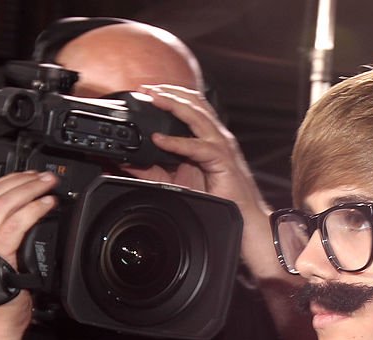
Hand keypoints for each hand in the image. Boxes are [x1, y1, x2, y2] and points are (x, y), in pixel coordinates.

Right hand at [0, 170, 57, 334]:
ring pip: (5, 203)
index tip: (26, 176)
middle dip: (22, 180)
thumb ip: (0, 241)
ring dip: (30, 190)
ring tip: (48, 185)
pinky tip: (47, 204)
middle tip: (43, 176)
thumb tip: (19, 224)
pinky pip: (17, 222)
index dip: (7, 181)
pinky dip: (34, 209)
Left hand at [126, 85, 267, 221]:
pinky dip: (177, 142)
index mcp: (209, 137)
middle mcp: (216, 136)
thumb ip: (155, 171)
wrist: (242, 218)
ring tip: (153, 99)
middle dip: (169, 91)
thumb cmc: (219, 199)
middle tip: (146, 88)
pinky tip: (160, 140)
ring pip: (197, 115)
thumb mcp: (178, 182)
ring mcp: (221, 146)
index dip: (171, 94)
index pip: (191, 106)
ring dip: (174, 104)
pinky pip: (197, 147)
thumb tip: (130, 163)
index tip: (147, 91)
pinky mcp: (222, 161)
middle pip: (194, 102)